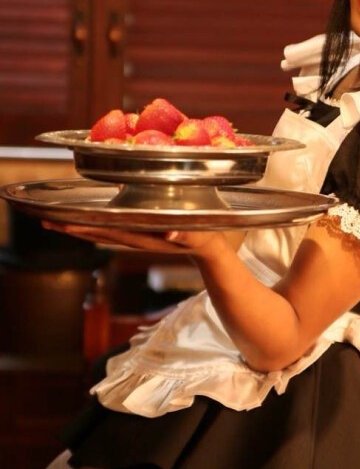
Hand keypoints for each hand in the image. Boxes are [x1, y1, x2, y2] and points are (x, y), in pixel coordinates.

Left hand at [41, 220, 217, 253]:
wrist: (206, 248)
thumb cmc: (204, 238)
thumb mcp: (197, 235)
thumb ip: (186, 234)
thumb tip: (172, 233)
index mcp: (145, 236)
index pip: (109, 232)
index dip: (87, 227)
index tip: (65, 223)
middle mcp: (134, 237)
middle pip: (97, 233)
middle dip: (72, 228)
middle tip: (44, 222)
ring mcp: (133, 236)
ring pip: (99, 232)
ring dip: (76, 228)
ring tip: (52, 222)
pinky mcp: (136, 233)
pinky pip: (108, 229)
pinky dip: (91, 225)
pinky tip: (79, 221)